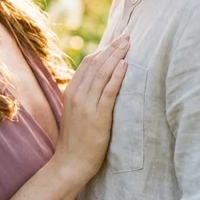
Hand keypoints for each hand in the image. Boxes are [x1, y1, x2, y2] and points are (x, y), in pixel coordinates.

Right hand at [55, 34, 128, 180]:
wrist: (70, 163)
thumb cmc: (76, 141)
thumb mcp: (75, 114)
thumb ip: (83, 98)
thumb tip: (98, 85)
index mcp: (71, 92)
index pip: (87, 64)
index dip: (103, 50)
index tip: (116, 41)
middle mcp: (77, 95)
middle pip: (96, 64)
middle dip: (112, 48)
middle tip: (126, 36)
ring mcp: (86, 105)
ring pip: (102, 73)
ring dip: (116, 56)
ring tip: (128, 44)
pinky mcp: (97, 117)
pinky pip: (108, 91)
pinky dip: (117, 76)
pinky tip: (125, 65)